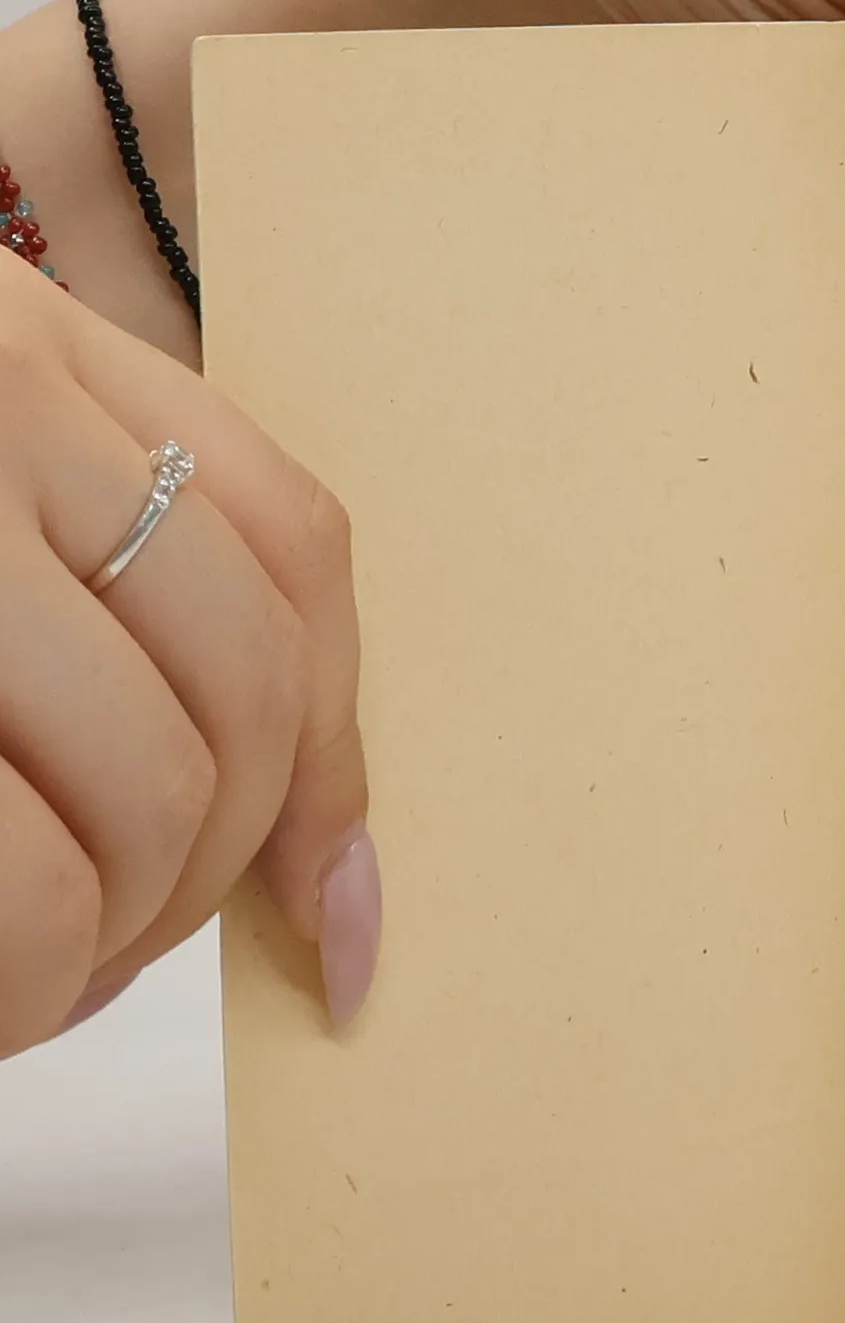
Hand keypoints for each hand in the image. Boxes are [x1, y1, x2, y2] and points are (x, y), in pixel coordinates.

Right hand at [0, 263, 376, 1055]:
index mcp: (17, 342)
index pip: (291, 544)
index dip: (335, 740)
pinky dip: (35, 979)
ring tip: (34, 980)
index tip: (333, 892)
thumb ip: (82, 587)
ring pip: (154, 792)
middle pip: (243, 688)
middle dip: (217, 867)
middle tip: (123, 950)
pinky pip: (21, 876)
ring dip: (118, 938)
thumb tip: (307, 847)